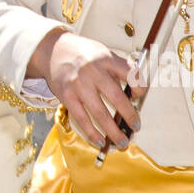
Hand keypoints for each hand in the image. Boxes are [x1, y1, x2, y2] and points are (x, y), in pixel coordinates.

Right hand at [28, 27, 140, 147]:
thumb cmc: (83, 54)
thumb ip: (118, 70)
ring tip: (122, 141)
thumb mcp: (103, 53)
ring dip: (113, 131)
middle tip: (135, 126)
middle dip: (129, 116)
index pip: (129, 73)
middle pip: (117, 98)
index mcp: (106, 59)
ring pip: (99, 113)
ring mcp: (79, 85)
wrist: (54, 51)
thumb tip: (134, 94)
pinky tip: (101, 140)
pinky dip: (92, 133)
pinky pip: (82, 119)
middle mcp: (93, 72)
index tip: (139, 95)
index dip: (139, 87)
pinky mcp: (67, 96)